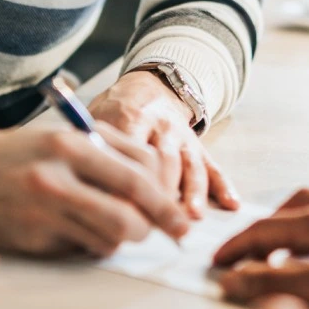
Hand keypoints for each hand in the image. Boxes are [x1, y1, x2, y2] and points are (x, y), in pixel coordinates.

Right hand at [0, 123, 189, 256]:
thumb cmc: (21, 153)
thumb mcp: (64, 136)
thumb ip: (110, 153)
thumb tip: (161, 184)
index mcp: (70, 142)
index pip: (139, 173)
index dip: (166, 197)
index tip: (178, 210)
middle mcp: (57, 175)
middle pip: (131, 210)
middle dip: (160, 224)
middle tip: (174, 232)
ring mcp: (43, 209)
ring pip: (112, 235)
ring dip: (126, 237)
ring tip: (120, 228)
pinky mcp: (33, 237)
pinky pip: (84, 248)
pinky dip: (94, 244)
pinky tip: (82, 231)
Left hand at [89, 70, 237, 217]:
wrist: (150, 86)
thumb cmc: (114, 111)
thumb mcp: (95, 115)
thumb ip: (88, 143)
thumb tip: (79, 184)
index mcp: (129, 114)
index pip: (130, 146)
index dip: (126, 176)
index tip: (117, 205)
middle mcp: (159, 124)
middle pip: (163, 159)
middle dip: (159, 191)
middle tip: (152, 222)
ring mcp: (181, 135)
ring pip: (188, 165)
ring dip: (190, 192)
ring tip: (189, 217)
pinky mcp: (197, 145)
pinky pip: (212, 165)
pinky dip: (222, 185)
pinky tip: (230, 203)